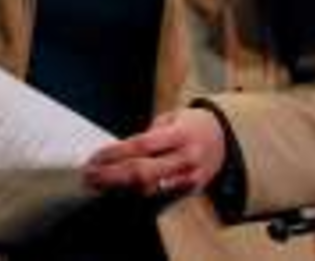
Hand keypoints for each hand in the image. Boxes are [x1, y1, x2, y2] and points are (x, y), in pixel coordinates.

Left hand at [84, 108, 226, 197]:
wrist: (225, 140)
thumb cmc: (192, 125)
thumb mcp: (172, 118)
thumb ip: (148, 134)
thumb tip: (119, 152)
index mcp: (181, 135)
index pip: (142, 146)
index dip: (115, 153)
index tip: (95, 157)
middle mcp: (186, 159)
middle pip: (143, 172)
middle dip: (111, 176)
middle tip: (89, 175)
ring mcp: (189, 179)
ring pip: (148, 189)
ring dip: (119, 188)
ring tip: (97, 184)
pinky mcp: (188, 192)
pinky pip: (157, 196)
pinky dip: (135, 194)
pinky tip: (117, 191)